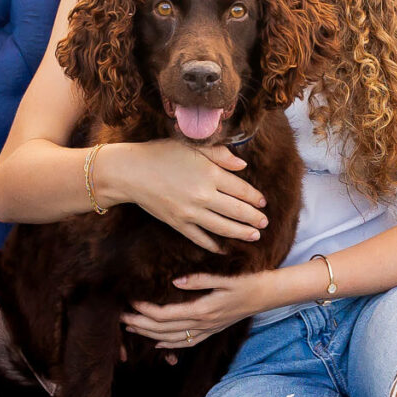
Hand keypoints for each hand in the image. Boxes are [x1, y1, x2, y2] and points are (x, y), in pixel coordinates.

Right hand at [103, 140, 267, 253]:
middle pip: (237, 211)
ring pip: (223, 227)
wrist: (131, 172)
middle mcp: (203, 195)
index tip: (263, 202)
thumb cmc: (162, 154)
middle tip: (265, 223)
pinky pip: (200, 238)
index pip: (241, 189)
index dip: (255, 197)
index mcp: (210, 174)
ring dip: (241, 233)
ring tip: (254, 236)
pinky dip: (214, 246)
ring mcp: (191, 212)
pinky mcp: (178, 224)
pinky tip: (224, 249)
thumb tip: (243, 166)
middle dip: (254, 218)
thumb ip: (220, 155)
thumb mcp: (193, 147)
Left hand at [123, 272, 270, 356]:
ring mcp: (207, 330)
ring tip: (131, 329)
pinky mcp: (211, 331)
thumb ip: (200, 280)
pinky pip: (187, 342)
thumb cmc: (247, 282)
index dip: (146, 310)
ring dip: (150, 335)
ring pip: (172, 339)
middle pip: (164, 329)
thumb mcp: (225, 277)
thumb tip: (175, 281)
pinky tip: (157, 343)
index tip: (130, 303)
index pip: (166, 314)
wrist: (267, 296)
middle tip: (120, 318)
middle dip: (140, 324)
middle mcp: (203, 324)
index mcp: (203, 310)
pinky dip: (170, 345)